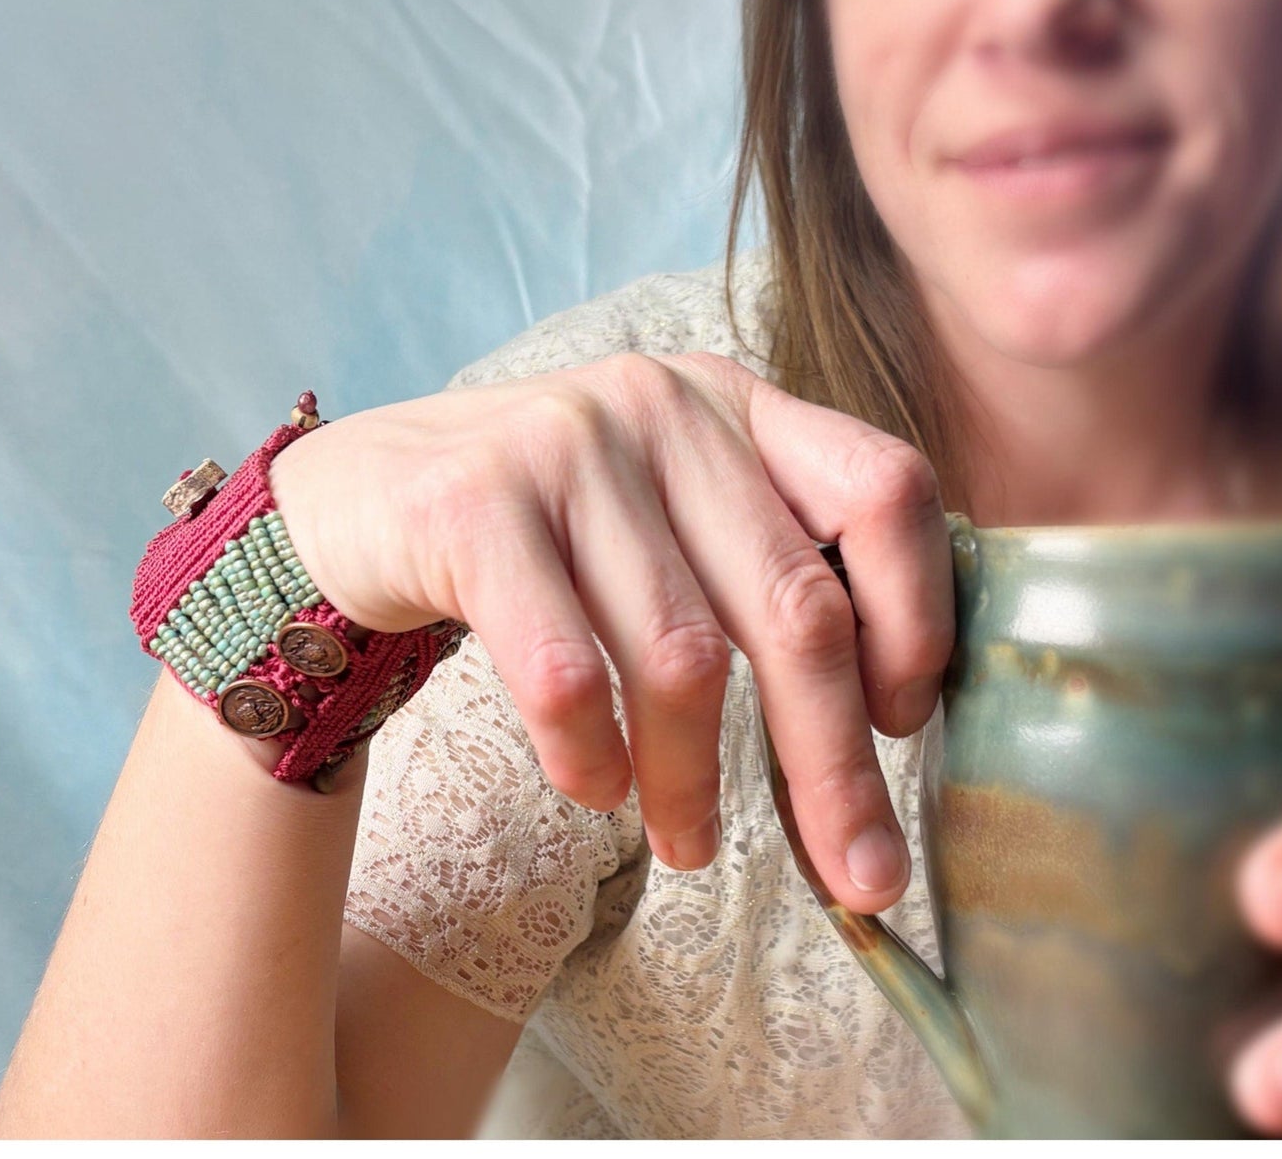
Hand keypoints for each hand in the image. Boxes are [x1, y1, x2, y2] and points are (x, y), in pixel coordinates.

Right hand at [267, 351, 953, 912]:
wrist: (363, 496)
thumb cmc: (547, 531)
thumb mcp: (669, 515)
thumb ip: (760, 572)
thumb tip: (873, 729)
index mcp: (736, 405)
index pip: (884, 488)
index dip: (918, 617)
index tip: (895, 725)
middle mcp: (664, 407)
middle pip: (794, 604)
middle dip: (832, 764)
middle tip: (858, 875)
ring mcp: (567, 444)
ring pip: (682, 655)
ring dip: (694, 781)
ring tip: (687, 844)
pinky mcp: (476, 504)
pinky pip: (567, 669)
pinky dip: (593, 756)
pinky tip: (596, 787)